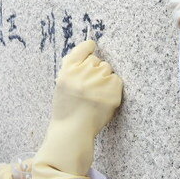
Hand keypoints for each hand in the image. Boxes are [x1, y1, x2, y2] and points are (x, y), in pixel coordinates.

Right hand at [32, 42, 121, 178]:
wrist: (72, 131)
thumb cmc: (67, 109)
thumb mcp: (62, 84)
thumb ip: (73, 68)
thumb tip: (89, 48)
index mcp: (68, 69)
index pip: (83, 48)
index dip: (89, 47)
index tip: (93, 47)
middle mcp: (83, 72)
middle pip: (97, 60)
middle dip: (95, 70)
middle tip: (89, 88)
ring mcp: (99, 81)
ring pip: (108, 69)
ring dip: (104, 79)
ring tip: (95, 96)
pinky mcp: (112, 90)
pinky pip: (117, 80)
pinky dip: (113, 89)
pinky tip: (103, 100)